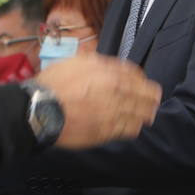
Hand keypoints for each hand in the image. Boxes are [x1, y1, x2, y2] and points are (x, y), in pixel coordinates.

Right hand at [35, 54, 158, 148]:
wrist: (40, 109)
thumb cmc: (55, 83)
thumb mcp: (78, 61)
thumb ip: (101, 63)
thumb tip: (116, 66)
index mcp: (110, 74)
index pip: (137, 76)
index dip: (143, 81)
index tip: (145, 84)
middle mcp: (116, 94)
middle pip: (145, 97)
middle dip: (151, 98)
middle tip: (154, 100)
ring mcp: (112, 115)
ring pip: (140, 115)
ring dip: (145, 114)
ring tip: (148, 115)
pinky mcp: (105, 133)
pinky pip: (128, 131)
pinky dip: (133, 127)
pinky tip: (133, 126)